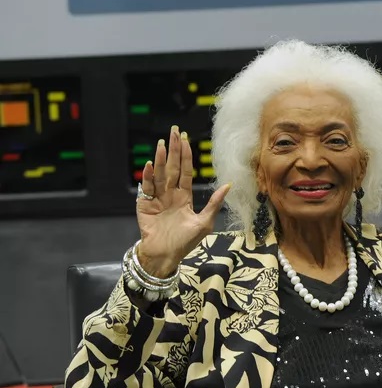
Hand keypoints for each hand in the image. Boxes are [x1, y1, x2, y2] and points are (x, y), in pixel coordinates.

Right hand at [136, 125, 230, 276]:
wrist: (166, 256)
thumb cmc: (185, 242)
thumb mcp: (204, 223)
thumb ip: (215, 204)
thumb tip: (229, 185)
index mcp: (184, 197)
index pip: (185, 171)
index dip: (186, 156)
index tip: (185, 139)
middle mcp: (171, 194)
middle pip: (172, 167)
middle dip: (173, 149)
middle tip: (173, 131)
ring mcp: (157, 198)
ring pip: (159, 174)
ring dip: (160, 158)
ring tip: (161, 143)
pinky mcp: (145, 205)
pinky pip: (147, 188)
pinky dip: (148, 177)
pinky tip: (150, 165)